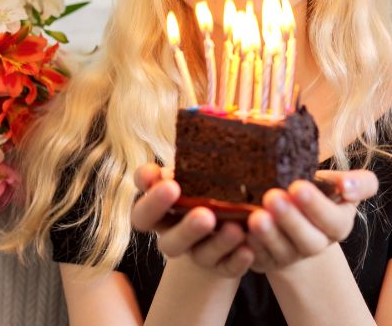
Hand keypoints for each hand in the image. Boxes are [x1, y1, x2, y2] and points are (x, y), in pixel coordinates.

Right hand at [130, 163, 254, 277]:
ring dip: (216, 243)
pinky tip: (248, 249)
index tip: (165, 181)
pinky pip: (226, 268)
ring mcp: (196, 252)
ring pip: (198, 254)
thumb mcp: (198, 169)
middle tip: (203, 214)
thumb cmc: (207, 180)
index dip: (150, 199)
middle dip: (185, 228)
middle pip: (167, 240)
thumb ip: (193, 159)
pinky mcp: (221, 266)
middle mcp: (172, 233)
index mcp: (160, 208)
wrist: (228, 217)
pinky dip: (237, 260)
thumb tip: (210, 123)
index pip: (142, 210)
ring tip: (234, 229)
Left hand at [245, 169, 378, 273]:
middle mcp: (316, 245)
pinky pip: (258, 259)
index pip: (334, 220)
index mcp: (338, 225)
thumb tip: (347, 187)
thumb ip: (359, 183)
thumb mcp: (341, 183)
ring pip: (281, 251)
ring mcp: (290, 257)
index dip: (317, 206)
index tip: (298, 186)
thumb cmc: (318, 191)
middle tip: (273, 197)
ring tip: (256, 216)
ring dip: (268, 235)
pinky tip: (242, 231)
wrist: (293, 210)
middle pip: (308, 241)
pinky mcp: (266, 262)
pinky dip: (251, 246)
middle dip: (290, 220)